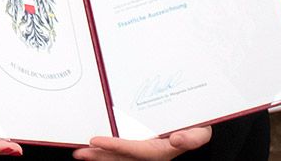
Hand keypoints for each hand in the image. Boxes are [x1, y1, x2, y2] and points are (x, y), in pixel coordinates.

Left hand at [71, 126, 211, 159]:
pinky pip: (120, 152)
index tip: (96, 141)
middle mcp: (151, 154)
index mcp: (163, 151)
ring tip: (79, 153)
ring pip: (119, 157)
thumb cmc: (197, 126)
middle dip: (100, 157)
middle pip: (122, 158)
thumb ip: (192, 138)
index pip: (136, 151)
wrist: (197, 123)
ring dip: (99, 156)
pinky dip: (106, 151)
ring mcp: (144, 151)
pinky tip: (92, 148)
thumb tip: (177, 139)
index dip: (116, 147)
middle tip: (79, 153)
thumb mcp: (201, 131)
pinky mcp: (139, 146)